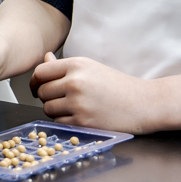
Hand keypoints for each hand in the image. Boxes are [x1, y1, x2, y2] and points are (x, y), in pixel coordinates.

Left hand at [30, 52, 167, 131]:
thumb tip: (45, 59)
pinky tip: (80, 117)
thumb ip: (64, 66)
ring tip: (73, 107)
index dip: (36, 81)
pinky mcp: (83, 122)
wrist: (144, 103)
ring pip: (48, 109)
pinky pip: (59, 123)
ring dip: (55, 111)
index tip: (38, 87)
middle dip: (47, 97)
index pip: (40, 72)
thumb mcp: (91, 68)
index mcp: (76, 65)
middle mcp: (75, 82)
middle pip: (42, 92)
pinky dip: (65, 122)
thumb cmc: (118, 86)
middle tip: (61, 99)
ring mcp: (78, 103)